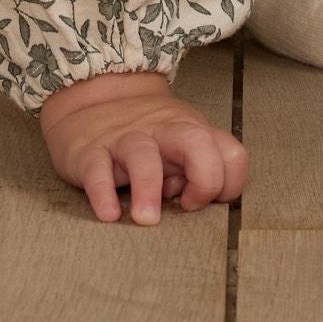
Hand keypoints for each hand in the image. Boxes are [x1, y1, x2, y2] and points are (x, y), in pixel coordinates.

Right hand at [37, 69, 247, 224]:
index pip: (230, 153)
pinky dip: (103, 193)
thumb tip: (198, 201)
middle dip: (204, 178)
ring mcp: (127, 139)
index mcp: (191, 131)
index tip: (205, 201)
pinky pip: (97, 170)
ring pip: (143, 156)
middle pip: (197, 144)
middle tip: (187, 207)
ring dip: (148, 189)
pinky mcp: (92, 151)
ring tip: (146, 219)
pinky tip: (110, 214)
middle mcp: (163, 132)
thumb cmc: (146, 134)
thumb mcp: (181, 142)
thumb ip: (197, 168)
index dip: (227, 183)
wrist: (94, 102)